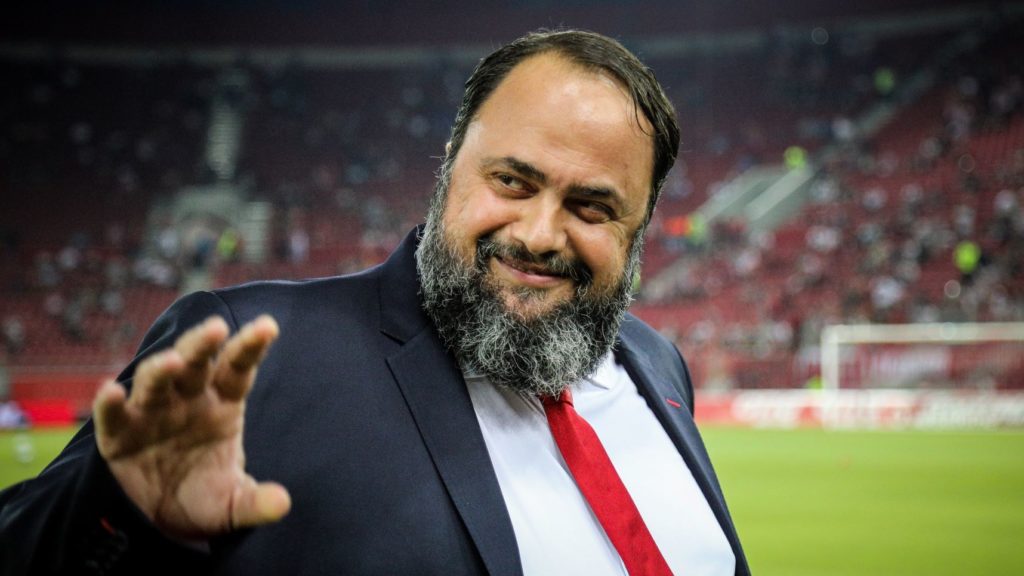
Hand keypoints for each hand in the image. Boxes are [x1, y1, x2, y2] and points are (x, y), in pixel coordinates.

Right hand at [93, 315, 290, 539]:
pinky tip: (110, 391)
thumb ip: (256, 502)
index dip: (250, 347)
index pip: (238, 369)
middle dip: (203, 344)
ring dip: (161, 368)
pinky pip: (112, 416)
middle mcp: (187, 399)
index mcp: (222, 404)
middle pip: (195, 364)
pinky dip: (109, 403)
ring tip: (172, 361)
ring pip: (154, 380)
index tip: (268, 326)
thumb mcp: (233, 504)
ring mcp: (151, 412)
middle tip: (216, 328)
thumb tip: (282, 504)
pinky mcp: (118, 434)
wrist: (163, 519)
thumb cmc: (204, 496)